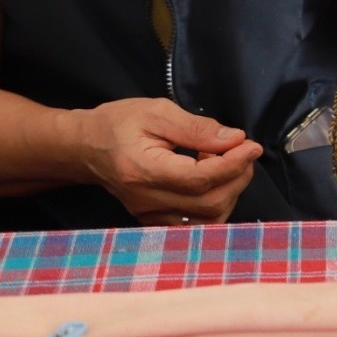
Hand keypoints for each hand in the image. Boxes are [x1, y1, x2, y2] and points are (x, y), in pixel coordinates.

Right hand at [73, 98, 261, 225]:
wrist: (85, 147)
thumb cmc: (118, 124)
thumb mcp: (157, 112)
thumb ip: (197, 128)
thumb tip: (234, 139)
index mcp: (143, 171)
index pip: (200, 179)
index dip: (233, 164)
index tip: (251, 145)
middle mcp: (146, 200)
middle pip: (208, 203)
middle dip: (237, 176)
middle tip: (240, 150)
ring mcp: (150, 215)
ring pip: (207, 219)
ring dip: (229, 191)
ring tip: (223, 162)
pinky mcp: (154, 221)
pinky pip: (196, 223)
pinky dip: (215, 203)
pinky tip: (211, 179)